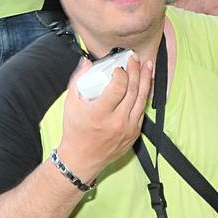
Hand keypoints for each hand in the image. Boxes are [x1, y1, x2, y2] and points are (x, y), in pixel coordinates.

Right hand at [58, 54, 154, 182]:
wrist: (82, 158)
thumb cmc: (75, 130)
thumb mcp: (71, 104)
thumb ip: (78, 80)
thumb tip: (87, 61)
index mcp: (100, 114)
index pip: (118, 87)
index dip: (121, 73)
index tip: (118, 66)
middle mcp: (117, 121)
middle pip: (133, 90)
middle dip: (135, 71)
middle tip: (135, 58)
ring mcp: (128, 128)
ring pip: (142, 99)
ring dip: (146, 80)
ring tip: (146, 66)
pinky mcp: (134, 132)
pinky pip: (142, 110)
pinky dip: (145, 95)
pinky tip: (146, 84)